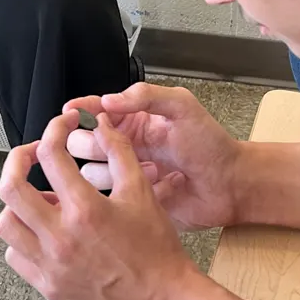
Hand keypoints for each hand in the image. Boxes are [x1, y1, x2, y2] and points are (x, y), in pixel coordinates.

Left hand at [0, 110, 203, 299]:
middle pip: (11, 188)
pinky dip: (21, 237)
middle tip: (31, 153)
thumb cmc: (156, 251)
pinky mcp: (48, 286)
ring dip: (16, 202)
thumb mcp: (142, 192)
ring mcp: (50, 265)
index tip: (62, 126)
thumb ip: (119, 152)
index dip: (54, 129)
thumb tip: (101, 126)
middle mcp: (61, 238)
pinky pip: (15, 255)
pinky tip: (42, 230)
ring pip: (5, 224)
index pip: (51, 155)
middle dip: (17, 159)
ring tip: (37, 196)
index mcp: (85, 210)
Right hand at [63, 83, 244, 231]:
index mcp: (136, 121)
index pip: (98, 112)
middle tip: (103, 146)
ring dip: (107, 170)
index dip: (82, 111)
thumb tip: (108, 101)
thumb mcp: (183, 108)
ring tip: (143, 169)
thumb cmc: (210, 144)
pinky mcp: (133, 202)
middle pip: (86, 142)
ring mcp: (128, 176)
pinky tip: (147, 188)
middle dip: (90, 143)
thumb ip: (146, 97)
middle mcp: (127, 147)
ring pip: (92, 172)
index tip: (69, 114)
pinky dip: (121, 192)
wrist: (230, 184)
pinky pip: (110, 199)